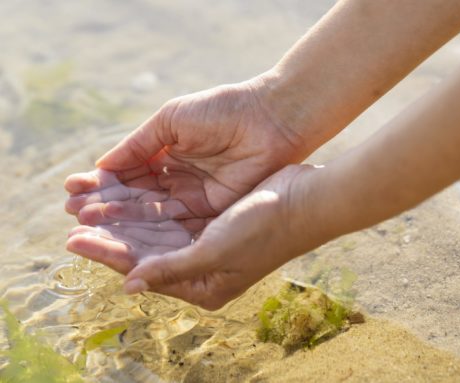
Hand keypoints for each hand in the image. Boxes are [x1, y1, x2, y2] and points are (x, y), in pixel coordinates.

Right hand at [65, 76, 305, 229]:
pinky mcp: (210, 212)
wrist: (270, 120)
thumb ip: (138, 145)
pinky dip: (149, 230)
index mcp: (166, 153)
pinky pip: (174, 225)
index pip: (127, 174)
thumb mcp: (171, 120)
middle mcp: (177, 179)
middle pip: (135, 198)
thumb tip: (102, 166)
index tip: (72, 189)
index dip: (101, 183)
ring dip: (120, 221)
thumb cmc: (222, 111)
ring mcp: (193, 197)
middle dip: (105, 205)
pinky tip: (123, 234)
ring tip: (87, 225)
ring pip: (150, 215)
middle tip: (74, 213)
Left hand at [67, 165, 313, 309]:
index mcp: (202, 285)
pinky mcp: (210, 222)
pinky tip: (126, 198)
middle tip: (72, 221)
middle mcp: (200, 268)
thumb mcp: (216, 253)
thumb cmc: (265, 229)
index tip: (73, 239)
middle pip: (144, 252)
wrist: (305, 200)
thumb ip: (172, 269)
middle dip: (110, 236)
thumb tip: (130, 286)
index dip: (107, 254)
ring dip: (124, 220)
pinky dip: (147, 208)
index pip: (143, 271)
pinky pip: (170, 216)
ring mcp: (205, 244)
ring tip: (90, 209)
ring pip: (154, 233)